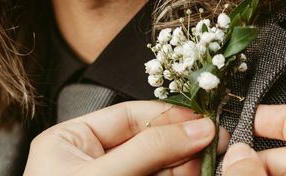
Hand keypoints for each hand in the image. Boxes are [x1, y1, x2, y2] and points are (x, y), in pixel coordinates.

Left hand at [23, 100, 229, 175]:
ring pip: (159, 165)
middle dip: (181, 141)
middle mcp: (92, 160)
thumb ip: (148, 151)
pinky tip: (196, 172)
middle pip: (148, 140)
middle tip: (214, 141)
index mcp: (71, 141)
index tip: (202, 121)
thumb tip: (196, 129)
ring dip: (186, 162)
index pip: (128, 116)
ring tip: (209, 161)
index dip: (168, 115)